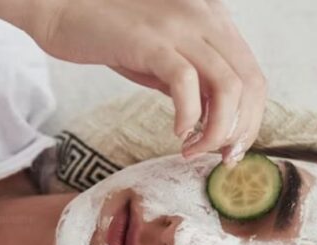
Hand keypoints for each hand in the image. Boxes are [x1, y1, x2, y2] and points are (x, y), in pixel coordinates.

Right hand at [27, 0, 267, 167]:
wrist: (62, 6)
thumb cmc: (109, 35)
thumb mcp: (162, 56)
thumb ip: (191, 80)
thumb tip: (213, 120)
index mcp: (213, 21)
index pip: (254, 76)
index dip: (251, 119)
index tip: (231, 149)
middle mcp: (205, 18)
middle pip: (250, 84)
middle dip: (240, 131)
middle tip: (219, 157)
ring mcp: (180, 28)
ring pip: (227, 87)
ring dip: (217, 130)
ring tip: (193, 149)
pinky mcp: (152, 41)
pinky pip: (186, 84)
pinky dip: (188, 116)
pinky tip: (175, 131)